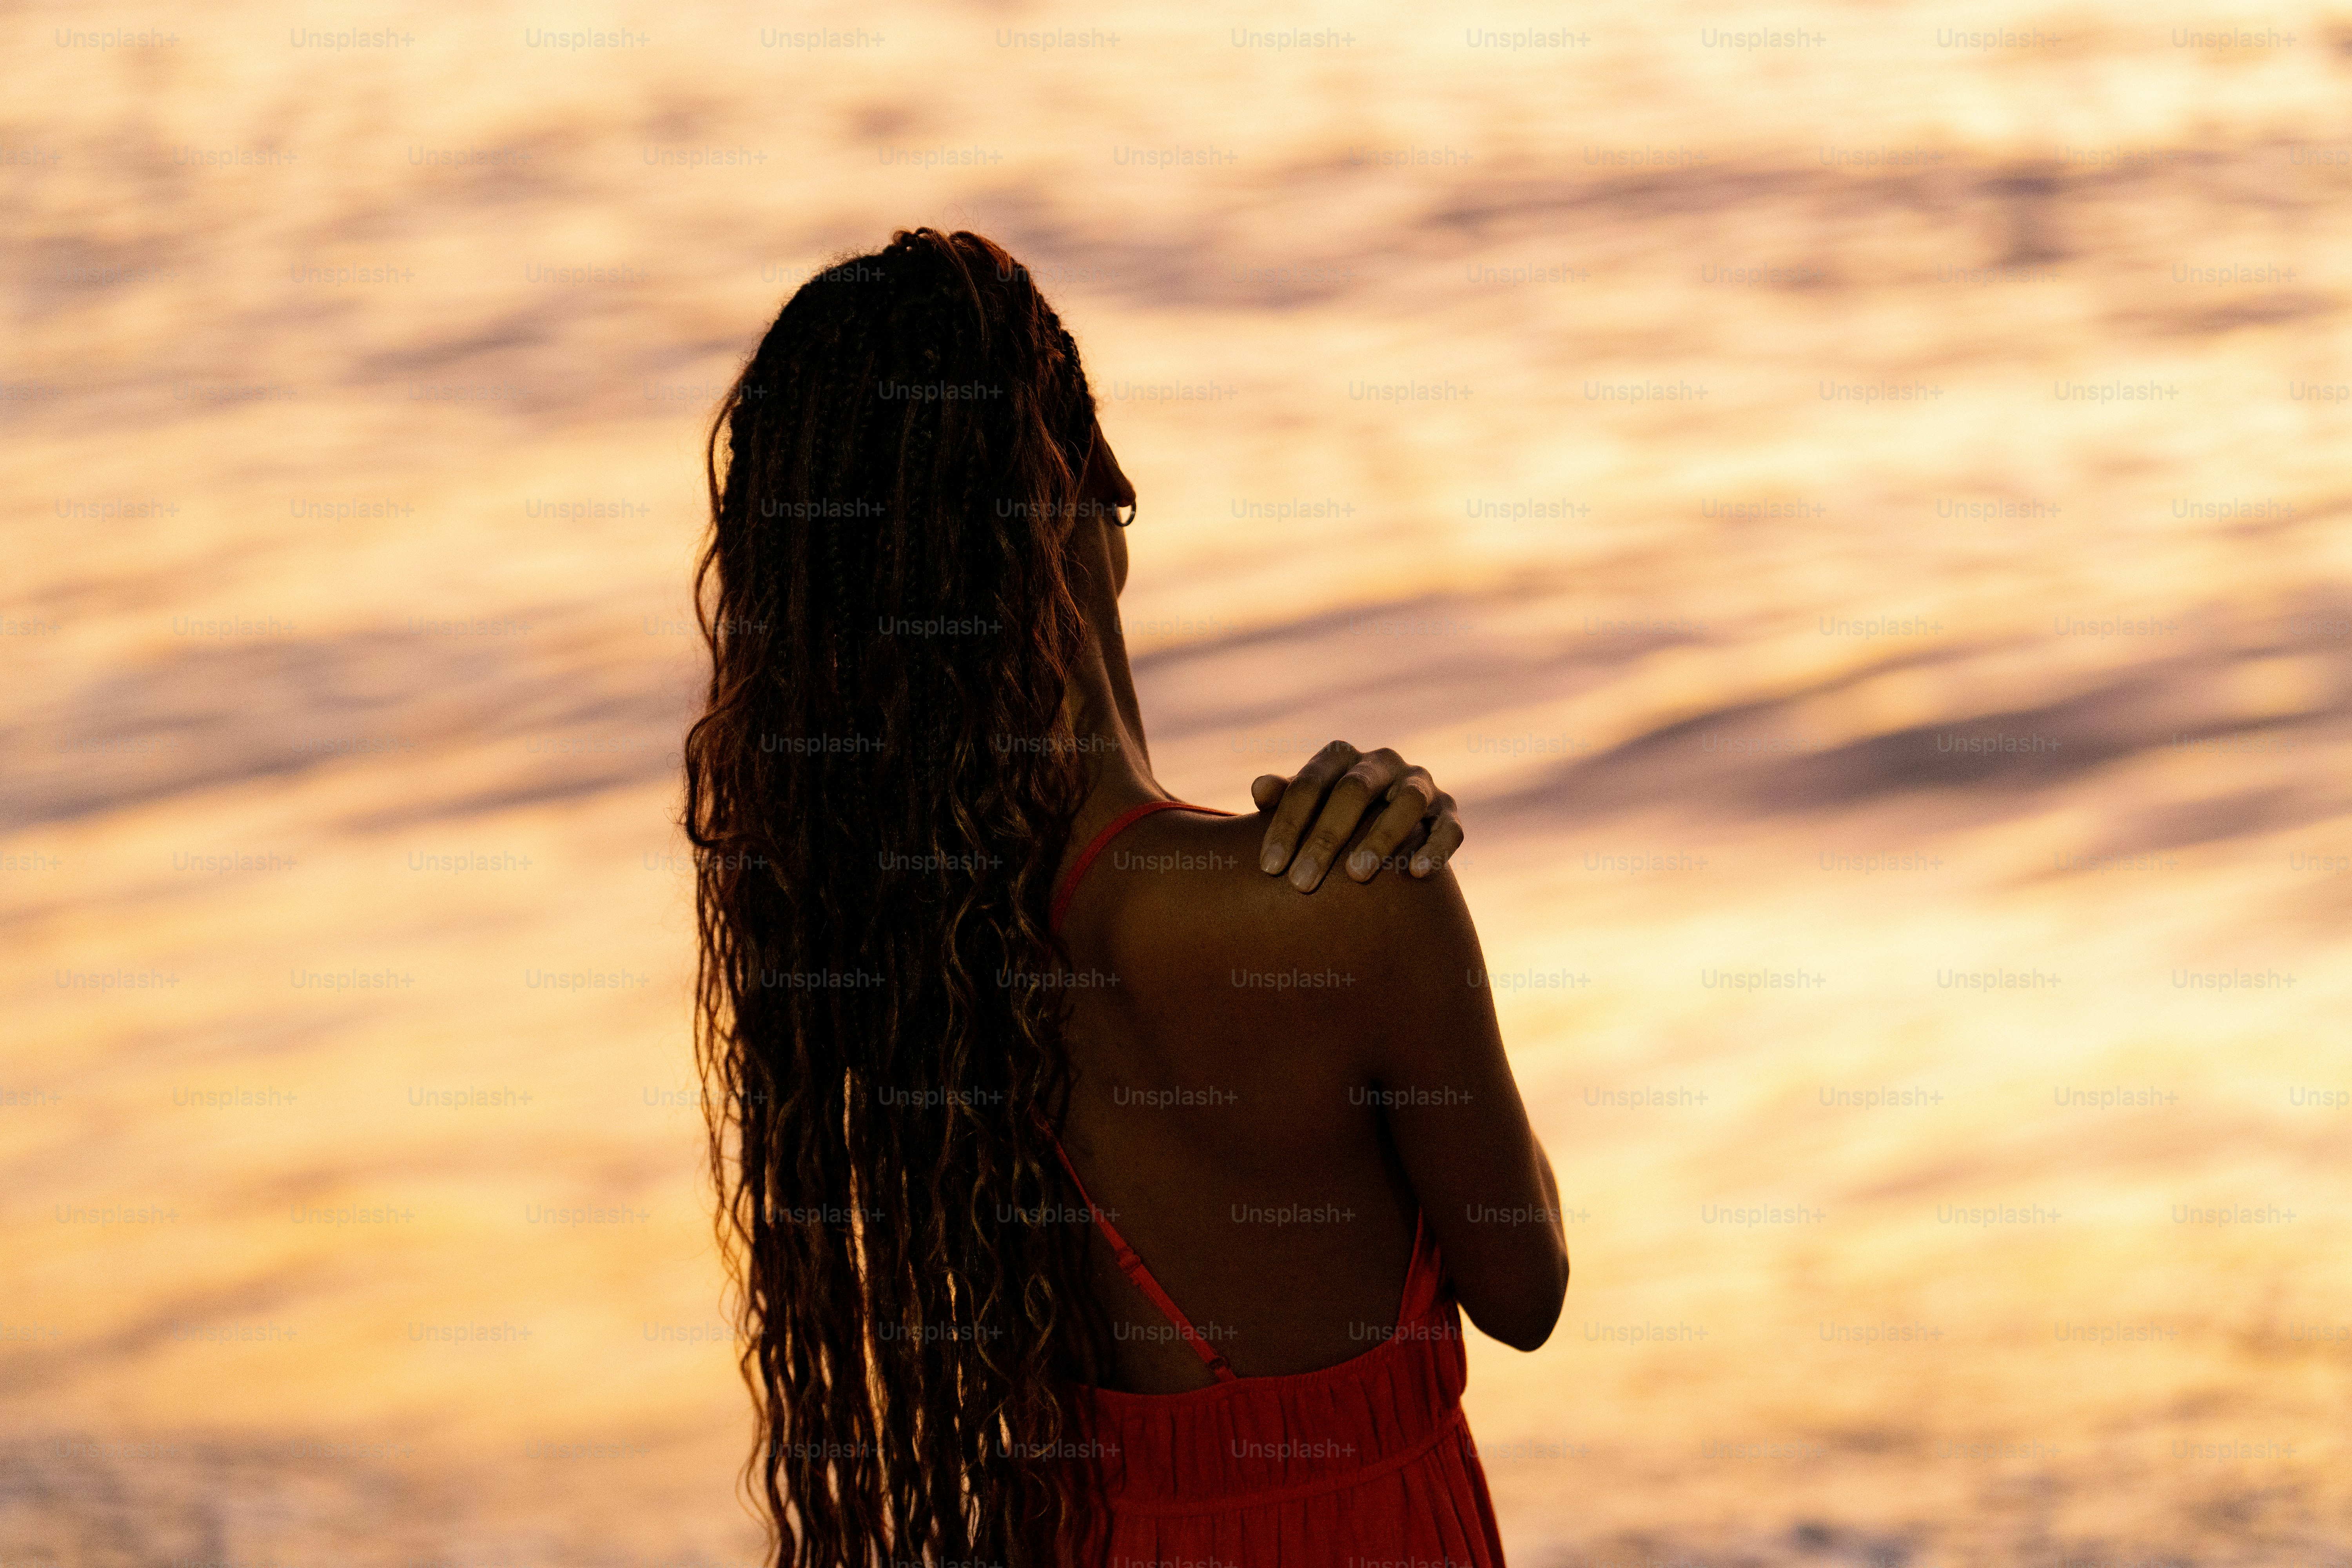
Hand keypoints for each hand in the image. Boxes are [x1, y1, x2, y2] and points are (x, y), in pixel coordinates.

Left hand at [1249, 741, 1463, 892]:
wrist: (1382, 822)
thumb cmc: (1328, 817)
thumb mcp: (1305, 805)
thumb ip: (1284, 797)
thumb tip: (1260, 787)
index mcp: (1341, 757)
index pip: (1309, 783)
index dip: (1287, 825)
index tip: (1268, 868)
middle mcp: (1382, 762)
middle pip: (1354, 791)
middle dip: (1326, 837)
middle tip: (1302, 883)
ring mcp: (1419, 784)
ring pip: (1407, 802)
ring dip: (1381, 837)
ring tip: (1356, 876)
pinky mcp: (1448, 811)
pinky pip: (1448, 827)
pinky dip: (1435, 848)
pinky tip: (1416, 874)